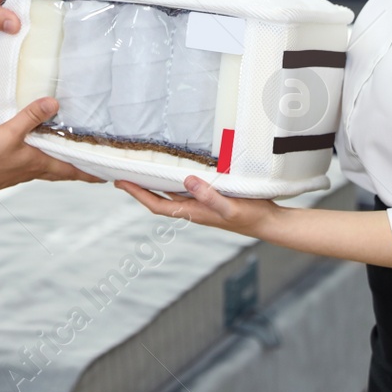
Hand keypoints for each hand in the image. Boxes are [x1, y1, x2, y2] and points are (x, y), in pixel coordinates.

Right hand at [0, 97, 102, 195]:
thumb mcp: (10, 132)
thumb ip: (31, 117)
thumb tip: (53, 103)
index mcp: (40, 164)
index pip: (73, 170)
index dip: (92, 173)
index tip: (108, 175)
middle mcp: (35, 170)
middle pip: (65, 171)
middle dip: (81, 168)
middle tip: (95, 165)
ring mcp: (23, 171)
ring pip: (50, 168)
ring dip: (63, 162)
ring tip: (71, 153)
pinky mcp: (11, 169)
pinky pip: (35, 164)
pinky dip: (44, 158)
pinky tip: (38, 148)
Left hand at [116, 176, 278, 238]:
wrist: (270, 223)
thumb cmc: (252, 216)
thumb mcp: (230, 206)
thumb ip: (209, 195)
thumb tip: (186, 181)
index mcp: (193, 212)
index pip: (157, 204)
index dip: (138, 194)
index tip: (120, 182)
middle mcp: (194, 209)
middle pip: (160, 198)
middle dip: (141, 188)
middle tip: (123, 173)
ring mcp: (202, 204)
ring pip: (172, 193)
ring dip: (156, 183)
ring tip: (143, 169)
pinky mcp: (212, 197)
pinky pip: (187, 188)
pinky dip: (176, 179)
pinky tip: (177, 169)